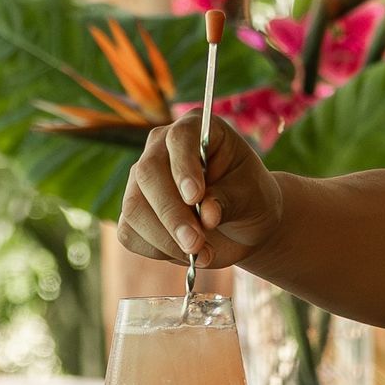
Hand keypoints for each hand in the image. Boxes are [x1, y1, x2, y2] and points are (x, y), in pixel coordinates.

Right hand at [117, 116, 283, 269]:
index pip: (179, 139)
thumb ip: (229, 200)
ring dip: (165, 238)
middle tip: (196, 242)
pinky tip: (185, 254)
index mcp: (196, 130)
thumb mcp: (253, 197)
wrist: (243, 224)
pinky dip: (157, 250)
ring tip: (201, 254)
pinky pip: (130, 233)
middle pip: (148, 174)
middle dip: (172, 213)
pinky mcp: (135, 211)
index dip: (183, 166)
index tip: (195, 196)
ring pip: (134, 207)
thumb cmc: (251, 199)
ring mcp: (142, 180)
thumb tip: (206, 215)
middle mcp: (161, 149)